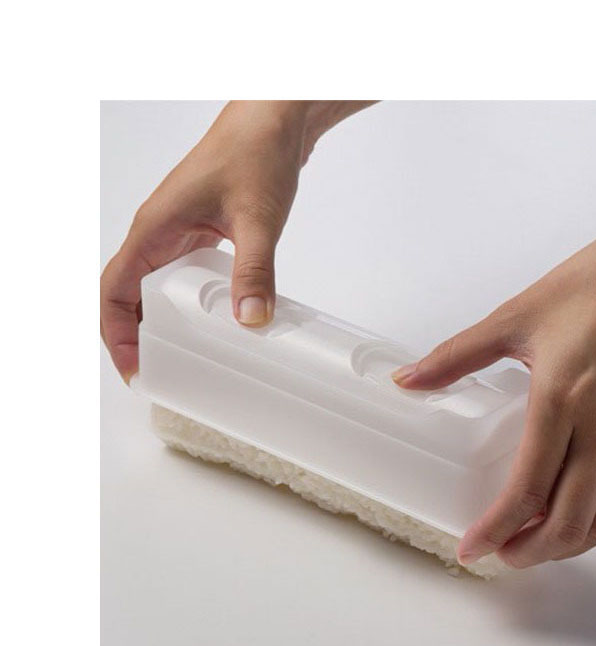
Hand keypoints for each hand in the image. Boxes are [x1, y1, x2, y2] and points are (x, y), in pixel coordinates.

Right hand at [100, 100, 372, 381]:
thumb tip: (250, 320)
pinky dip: (190, 303)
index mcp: (154, 229)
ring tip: (185, 356)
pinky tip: (216, 320)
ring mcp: (180, 231)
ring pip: (156, 286)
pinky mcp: (203, 231)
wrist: (276, 119)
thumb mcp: (256, 219)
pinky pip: (184, 275)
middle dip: (137, 336)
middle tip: (162, 372)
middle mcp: (159, 232)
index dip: (117, 334)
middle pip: (129, 294)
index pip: (114, 291)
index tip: (136, 367)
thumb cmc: (255, 152)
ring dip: (162, 321)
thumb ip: (253, 270)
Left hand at [393, 193, 595, 568]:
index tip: (471, 548)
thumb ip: (457, 356)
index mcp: (562, 401)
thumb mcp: (518, 316)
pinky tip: (567, 512)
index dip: (496, 529)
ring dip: (562, 546)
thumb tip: (410, 379)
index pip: (527, 489)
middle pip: (566, 522)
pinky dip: (591, 522)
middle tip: (495, 555)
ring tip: (528, 546)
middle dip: (527, 552)